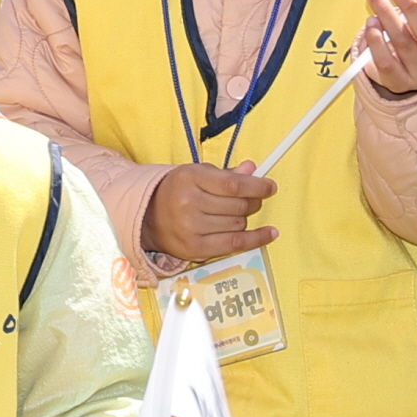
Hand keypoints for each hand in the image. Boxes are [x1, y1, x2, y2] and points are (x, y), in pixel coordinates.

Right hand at [142, 163, 276, 264]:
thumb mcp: (196, 175)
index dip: (257, 186)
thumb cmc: (176, 192)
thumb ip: (226, 174)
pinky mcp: (195, 248)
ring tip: (236, 214)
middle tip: (253, 200)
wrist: (146, 217)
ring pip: (239, 224)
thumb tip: (252, 169)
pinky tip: (269, 233)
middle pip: (238, 206)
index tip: (270, 186)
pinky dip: (256, 239)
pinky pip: (235, 244)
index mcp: (188, 178)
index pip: (232, 185)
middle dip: (253, 202)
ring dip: (244, 219)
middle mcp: (188, 202)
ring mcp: (191, 227)